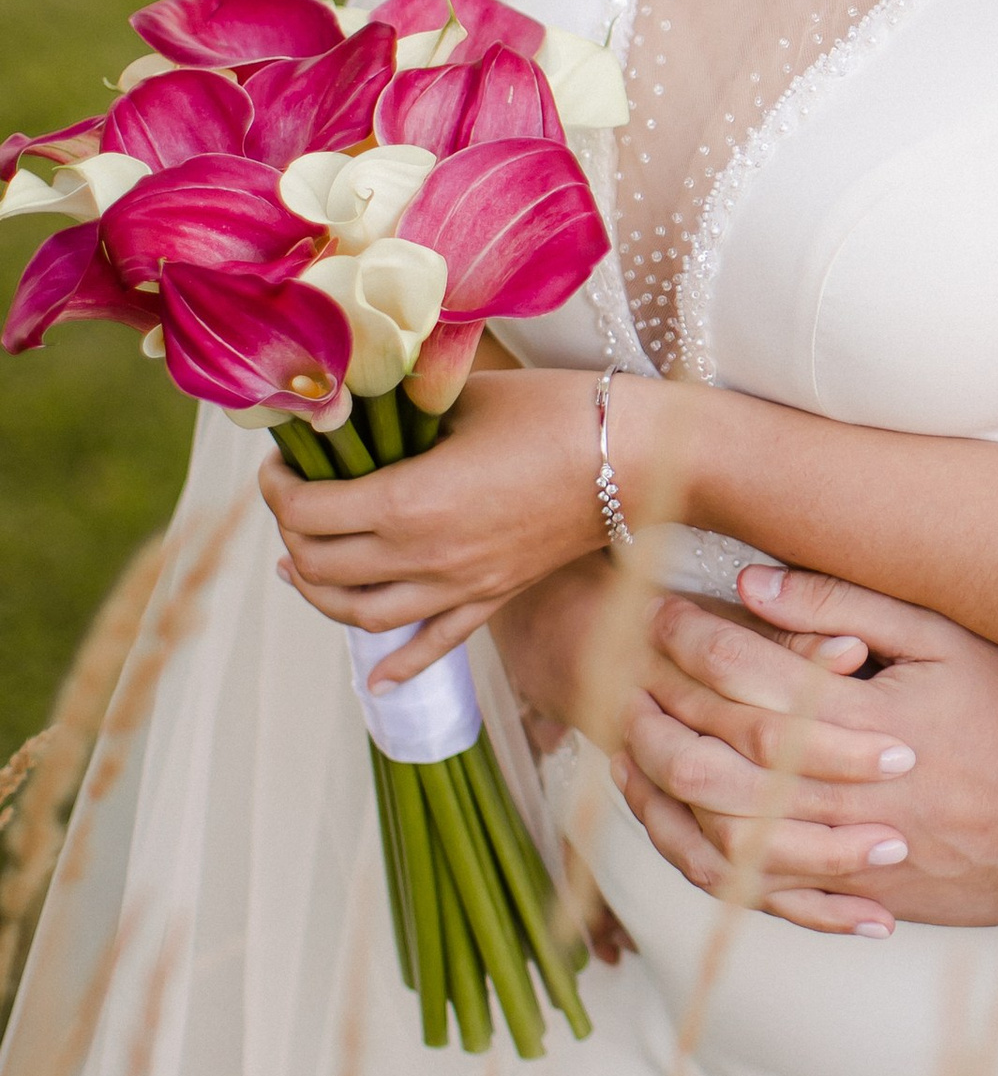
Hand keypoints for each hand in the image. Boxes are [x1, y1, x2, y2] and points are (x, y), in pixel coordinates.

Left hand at [262, 366, 609, 680]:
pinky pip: (434, 644)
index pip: (308, 511)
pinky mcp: (492, 597)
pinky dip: (399, 666)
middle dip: (290, 530)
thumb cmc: (558, 413)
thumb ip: (404, 408)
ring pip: (361, 614)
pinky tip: (377, 680)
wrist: (640, 458)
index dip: (279, 486)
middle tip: (293, 496)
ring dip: (319, 593)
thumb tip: (356, 404)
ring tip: (300, 566)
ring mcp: (460, 586)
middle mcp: (424, 555)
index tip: (283, 460)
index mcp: (409, 501)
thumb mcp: (466, 395)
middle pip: (321, 565)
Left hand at [619, 568, 997, 938]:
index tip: (658, 609)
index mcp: (866, 716)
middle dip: (666, 704)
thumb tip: (755, 581)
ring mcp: (851, 851)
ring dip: (674, 790)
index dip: (694, 638)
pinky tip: (683, 827)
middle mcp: (849, 789)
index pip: (752, 672)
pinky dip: (717, 862)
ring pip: (729, 829)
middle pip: (725, 750)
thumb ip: (850, 604)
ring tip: (637, 746)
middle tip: (624, 668)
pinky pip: (767, 888)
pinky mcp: (859, 895)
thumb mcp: (946, 639)